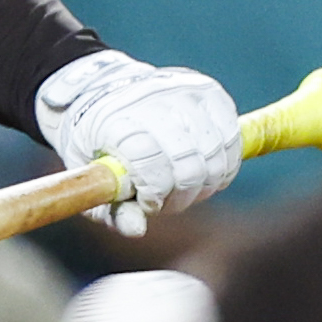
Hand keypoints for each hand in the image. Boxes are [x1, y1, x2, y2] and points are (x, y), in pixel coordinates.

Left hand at [35, 51, 241, 236]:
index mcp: (115, 120)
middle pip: (189, 166)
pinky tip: (203, 170)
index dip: (154, 193)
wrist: (103, 91)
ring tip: (182, 185)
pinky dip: (222, 165)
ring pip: (215, 156)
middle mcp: (152, 99)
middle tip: (164, 200)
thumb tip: (137, 230)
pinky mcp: (209, 90)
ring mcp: (184, 91)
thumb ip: (112, 209)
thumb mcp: (89, 180)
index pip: (149, 164)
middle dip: (179, 195)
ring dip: (203, 183)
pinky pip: (231, 141)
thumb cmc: (95, 144)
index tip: (146, 202)